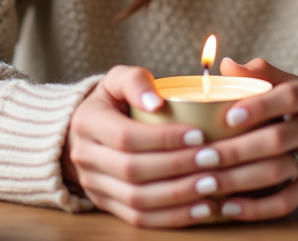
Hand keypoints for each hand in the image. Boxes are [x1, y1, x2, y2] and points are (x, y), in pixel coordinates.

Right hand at [63, 65, 228, 226]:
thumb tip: (156, 102)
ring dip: (178, 196)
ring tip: (211, 185)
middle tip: (213, 159)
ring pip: (136, 200)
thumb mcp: (118, 80)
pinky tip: (201, 209)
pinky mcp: (106, 205)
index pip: (126, 136)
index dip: (164, 138)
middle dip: (177, 167)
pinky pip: (139, 218)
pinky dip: (172, 217)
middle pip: (132, 170)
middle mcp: (85, 157)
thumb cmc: (113, 101)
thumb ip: (136, 81)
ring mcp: (94, 185)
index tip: (199, 135)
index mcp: (88, 123)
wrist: (84, 132)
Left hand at [196, 57, 297, 221]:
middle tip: (202, 156)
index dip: (259, 106)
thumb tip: (227, 66)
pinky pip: (286, 201)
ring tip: (206, 181)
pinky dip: (255, 208)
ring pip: (278, 172)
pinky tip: (228, 206)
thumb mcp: (289, 83)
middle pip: (277, 139)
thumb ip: (260, 73)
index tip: (228, 116)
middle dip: (236, 150)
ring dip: (238, 179)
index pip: (289, 97)